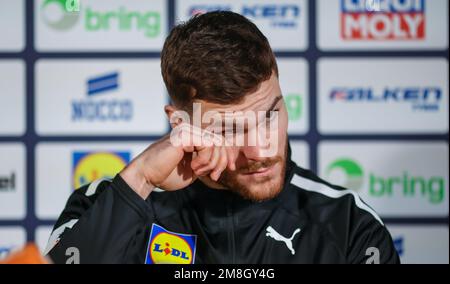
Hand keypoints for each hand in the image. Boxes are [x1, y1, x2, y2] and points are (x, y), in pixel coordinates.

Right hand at [119, 125, 236, 198]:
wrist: (147, 176)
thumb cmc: (167, 174)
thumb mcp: (196, 170)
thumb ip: (209, 163)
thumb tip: (228, 162)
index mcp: (194, 138)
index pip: (220, 141)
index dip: (228, 156)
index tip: (227, 171)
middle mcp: (192, 130)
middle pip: (221, 142)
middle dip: (222, 162)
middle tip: (213, 176)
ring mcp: (188, 130)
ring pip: (216, 144)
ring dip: (211, 163)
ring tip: (197, 171)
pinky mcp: (184, 134)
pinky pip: (208, 145)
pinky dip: (205, 160)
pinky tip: (193, 167)